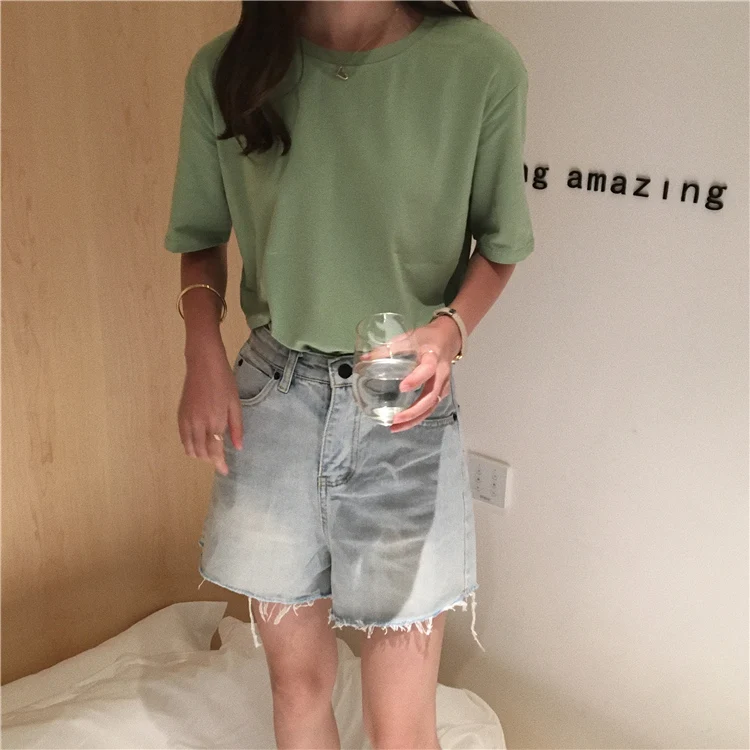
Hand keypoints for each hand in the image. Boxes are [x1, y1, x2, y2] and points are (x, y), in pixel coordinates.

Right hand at [178, 347, 243, 474]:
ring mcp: (186, 420)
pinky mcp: (180, 416)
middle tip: (220, 460)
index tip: (225, 471)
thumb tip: (238, 448)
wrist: (203, 364)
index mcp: (215, 421)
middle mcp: (198, 424)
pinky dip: (189, 446)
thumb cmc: (224, 382)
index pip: (215, 451)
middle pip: (201, 452)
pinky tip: (197, 443)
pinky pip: (182, 438)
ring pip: (189, 448)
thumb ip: (236, 427)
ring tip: (209, 453)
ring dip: (199, 455)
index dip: (219, 464)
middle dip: (210, 460)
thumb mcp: (235, 404)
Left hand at [365, 315, 461, 432]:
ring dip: (414, 419)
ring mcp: (443, 385)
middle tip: (395, 419)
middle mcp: (441, 374)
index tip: (402, 387)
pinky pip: (431, 407)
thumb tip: (365, 358)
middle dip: (414, 411)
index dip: (416, 379)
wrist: (447, 338)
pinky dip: (417, 417)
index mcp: (433, 358)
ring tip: (395, 427)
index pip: (427, 370)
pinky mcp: (441, 392)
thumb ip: (388, 349)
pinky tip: (403, 423)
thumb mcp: (408, 338)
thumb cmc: (426, 338)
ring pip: (431, 406)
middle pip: (431, 397)